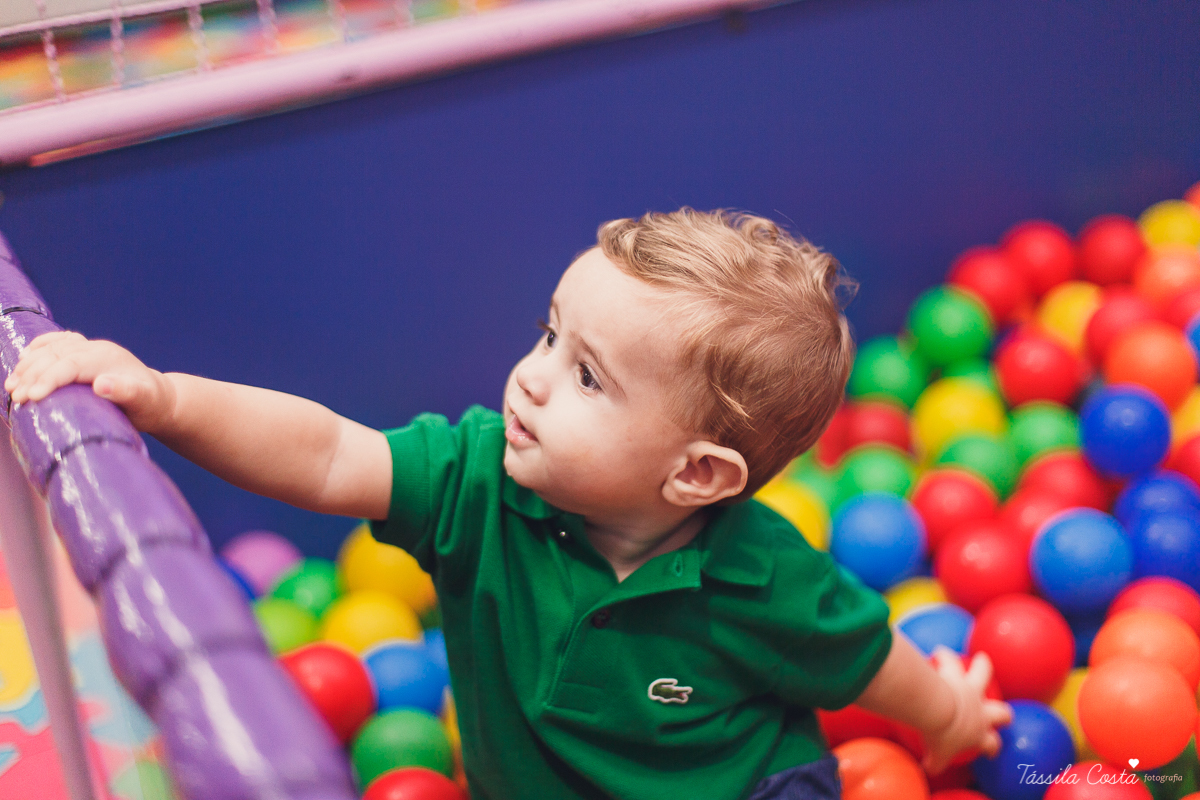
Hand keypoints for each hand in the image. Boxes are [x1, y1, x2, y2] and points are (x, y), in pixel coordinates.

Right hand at [3, 331, 175, 431]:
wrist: (159, 397)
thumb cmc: (150, 404)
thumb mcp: (143, 402)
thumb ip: (126, 392)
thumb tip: (101, 384)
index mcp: (107, 358)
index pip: (70, 364)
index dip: (49, 379)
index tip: (31, 397)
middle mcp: (96, 349)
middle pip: (56, 356)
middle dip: (32, 375)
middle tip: (15, 397)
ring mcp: (90, 348)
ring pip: (52, 349)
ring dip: (29, 365)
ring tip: (11, 385)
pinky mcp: (86, 353)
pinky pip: (58, 342)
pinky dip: (39, 347)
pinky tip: (25, 357)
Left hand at [920, 646, 1012, 774]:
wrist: (938, 711)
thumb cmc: (940, 736)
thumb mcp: (937, 756)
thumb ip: (935, 763)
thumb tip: (928, 768)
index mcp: (978, 734)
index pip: (992, 743)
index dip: (993, 746)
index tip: (991, 748)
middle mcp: (980, 711)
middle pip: (1001, 712)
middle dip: (1003, 713)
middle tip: (1003, 713)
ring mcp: (971, 690)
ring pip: (984, 675)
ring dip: (984, 666)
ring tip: (982, 659)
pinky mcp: (957, 674)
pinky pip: (952, 660)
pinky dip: (945, 654)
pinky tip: (939, 650)